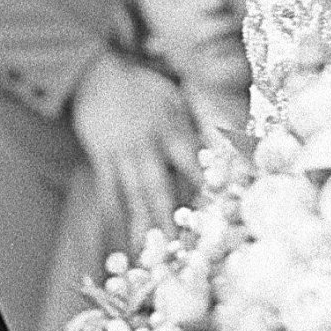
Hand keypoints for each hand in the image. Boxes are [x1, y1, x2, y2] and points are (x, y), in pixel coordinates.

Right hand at [70, 53, 200, 251]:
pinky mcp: (102, 160)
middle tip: (180, 248)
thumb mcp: (176, 99)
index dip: (205, 185)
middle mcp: (149, 145)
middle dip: (170, 219)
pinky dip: (112, 219)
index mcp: (172, 129)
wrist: (99, 75)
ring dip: (142, 226)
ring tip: (150, 254)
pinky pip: (108, 193)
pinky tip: (117, 241)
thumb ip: (199, 123)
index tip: (216, 210)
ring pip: (134, 196)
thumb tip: (231, 142)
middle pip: (161, 187)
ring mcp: (123, 155)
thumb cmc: (145, 88)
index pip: (192, 162)